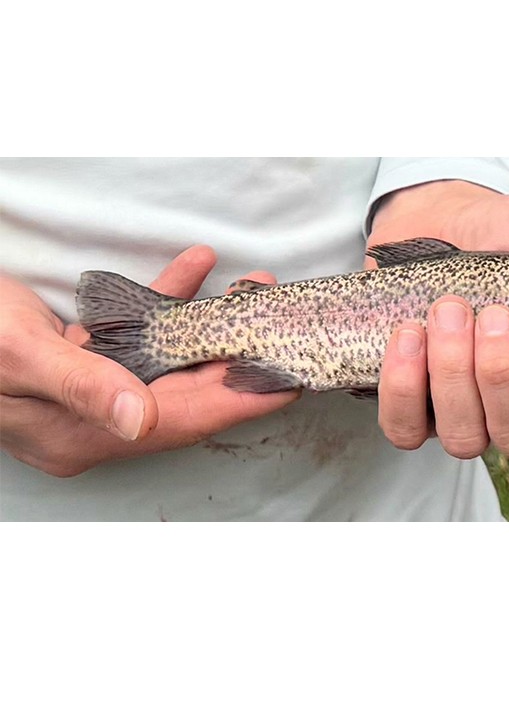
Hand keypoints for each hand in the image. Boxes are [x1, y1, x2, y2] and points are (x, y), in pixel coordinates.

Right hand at [0, 246, 298, 475]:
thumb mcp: (17, 351)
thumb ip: (83, 385)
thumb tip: (140, 422)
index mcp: (77, 434)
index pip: (178, 422)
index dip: (237, 403)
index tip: (288, 384)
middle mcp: (90, 419)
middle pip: (183, 392)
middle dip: (235, 359)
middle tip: (281, 328)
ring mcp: (86, 389)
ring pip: (167, 360)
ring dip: (208, 324)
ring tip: (251, 290)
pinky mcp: (79, 358)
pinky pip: (137, 332)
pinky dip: (164, 299)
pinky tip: (192, 267)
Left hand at [367, 181, 508, 459]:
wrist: (437, 222)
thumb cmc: (504, 237)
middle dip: (503, 377)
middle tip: (494, 315)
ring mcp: (461, 416)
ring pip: (463, 438)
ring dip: (453, 374)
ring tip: (447, 310)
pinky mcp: (410, 410)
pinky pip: (405, 428)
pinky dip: (403, 386)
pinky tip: (409, 335)